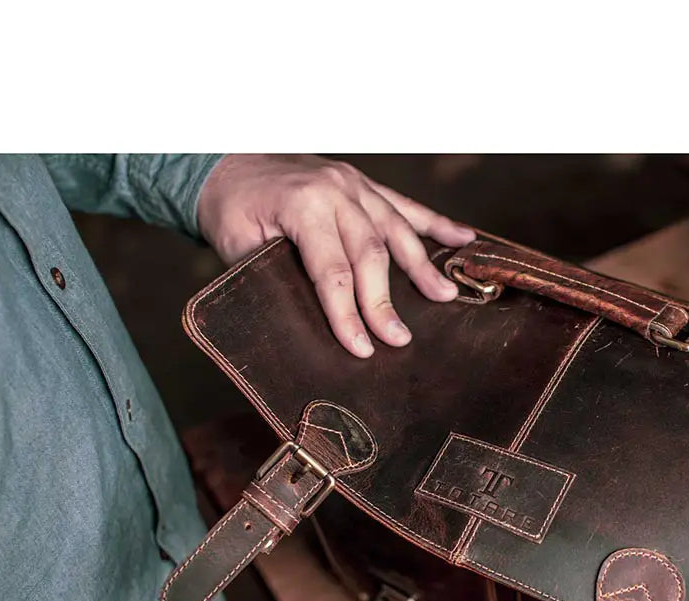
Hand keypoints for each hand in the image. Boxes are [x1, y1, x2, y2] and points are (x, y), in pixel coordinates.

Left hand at [197, 154, 475, 357]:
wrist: (224, 165)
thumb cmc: (230, 211)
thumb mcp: (239, 247)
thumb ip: (279, 278)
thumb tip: (317, 322)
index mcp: (302, 204)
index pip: (332, 271)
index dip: (347, 313)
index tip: (361, 347)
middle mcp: (335, 190)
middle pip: (371, 254)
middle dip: (384, 301)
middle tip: (399, 338)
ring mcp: (353, 184)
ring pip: (397, 230)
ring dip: (422, 266)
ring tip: (445, 295)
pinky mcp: (362, 185)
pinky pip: (405, 206)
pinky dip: (436, 223)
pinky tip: (464, 238)